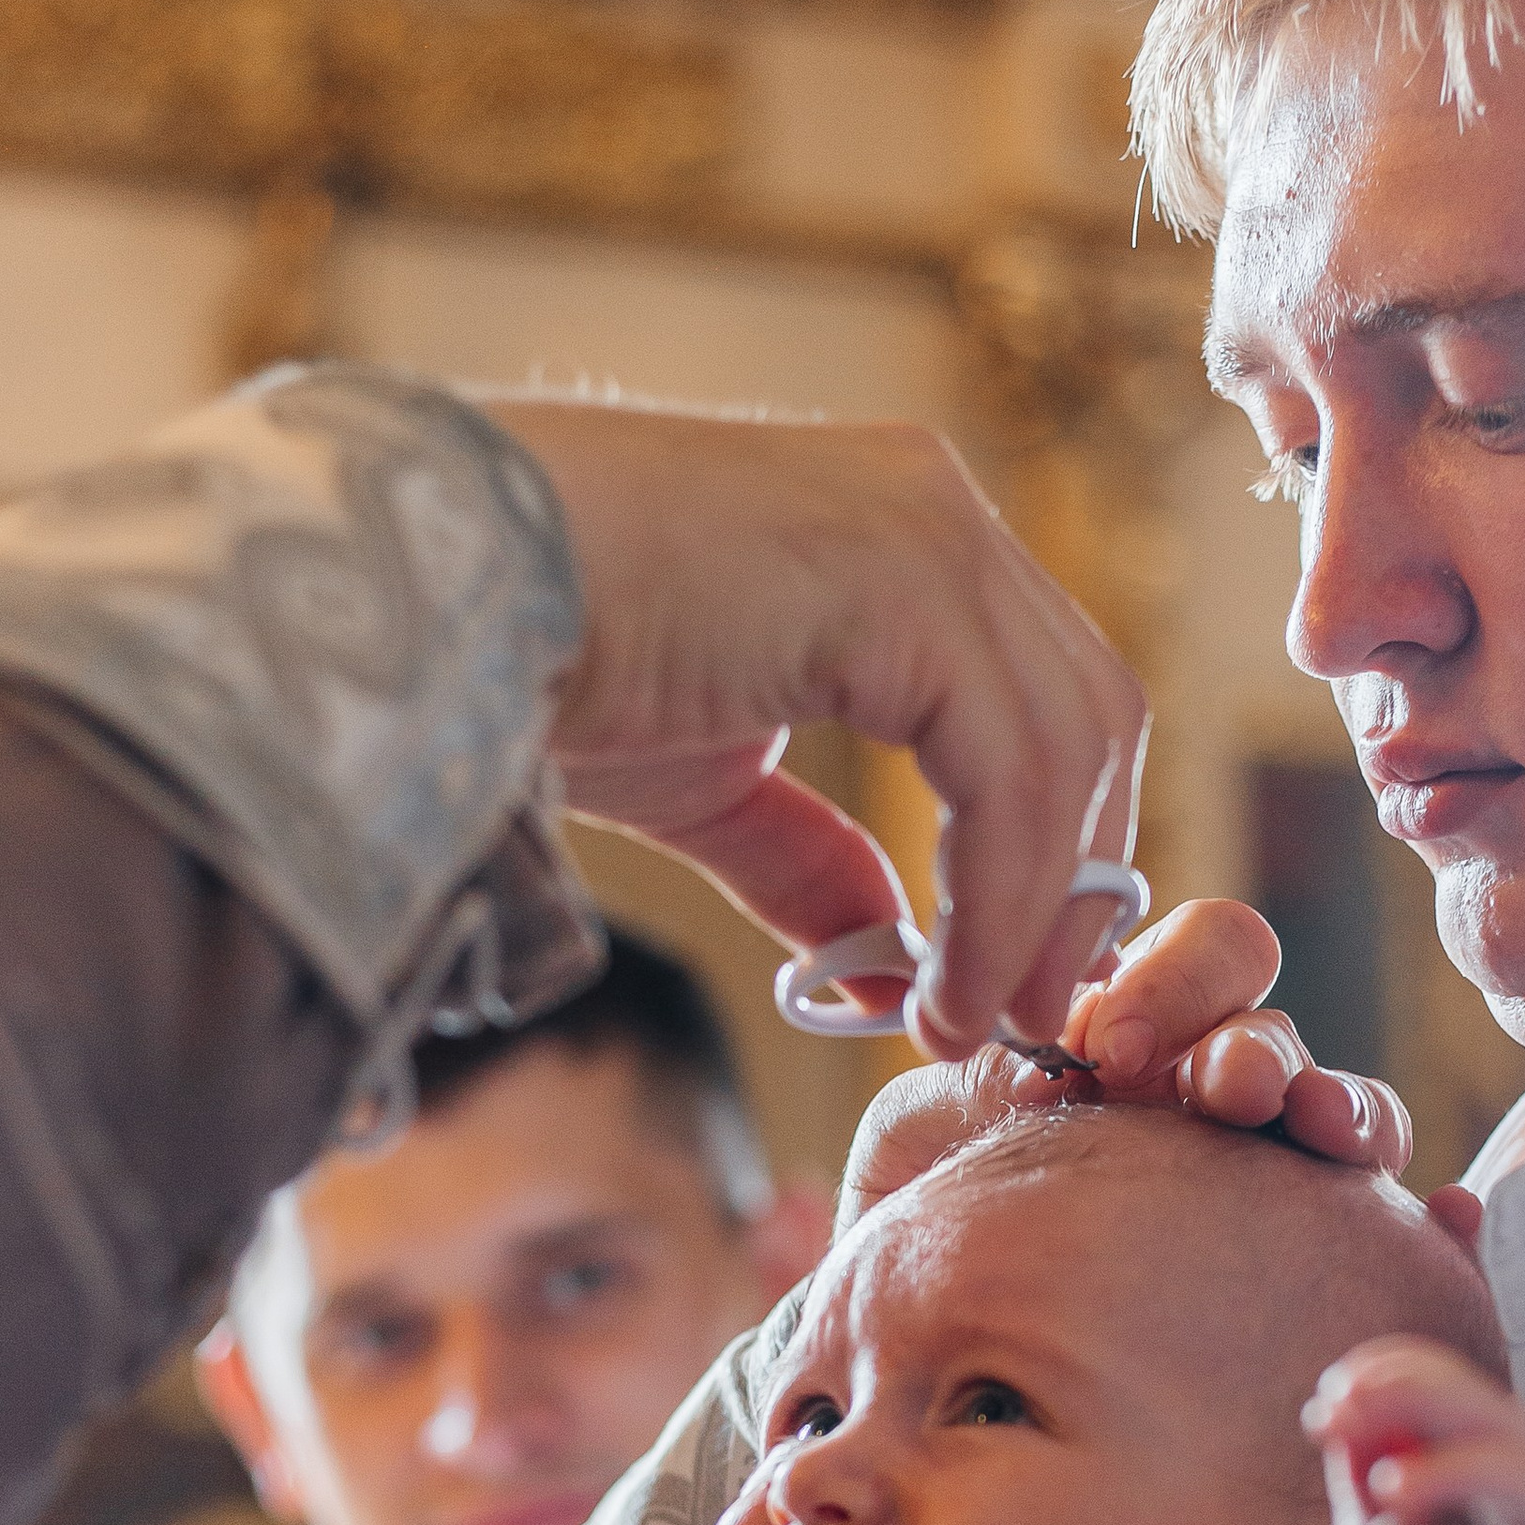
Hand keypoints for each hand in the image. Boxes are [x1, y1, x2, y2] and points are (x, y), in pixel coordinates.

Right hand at [483, 401, 1145, 1054]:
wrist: (435, 593)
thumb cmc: (542, 662)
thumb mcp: (712, 785)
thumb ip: (815, 864)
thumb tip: (890, 968)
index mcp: (901, 530)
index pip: (1046, 692)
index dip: (1058, 843)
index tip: (1018, 973)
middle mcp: (934, 504)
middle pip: (1089, 712)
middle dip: (1075, 879)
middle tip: (1028, 1014)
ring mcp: (928, 529)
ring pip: (1069, 745)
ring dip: (1038, 910)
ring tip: (973, 1020)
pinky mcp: (905, 583)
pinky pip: (1011, 768)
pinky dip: (1002, 895)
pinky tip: (941, 986)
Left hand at [841, 894, 1418, 1220]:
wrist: (935, 1361)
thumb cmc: (928, 1231)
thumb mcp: (914, 1144)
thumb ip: (962, 1083)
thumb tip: (1044, 1065)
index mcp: (1132, 1033)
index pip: (1198, 955)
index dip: (1170, 982)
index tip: (1107, 1050)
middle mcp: (1213, 1090)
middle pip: (1273, 1017)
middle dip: (1254, 1037)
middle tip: (1223, 1087)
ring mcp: (1273, 1171)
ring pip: (1342, 1109)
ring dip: (1338, 1107)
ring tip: (1321, 1137)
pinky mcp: (1319, 1259)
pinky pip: (1395, 1227)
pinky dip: (1426, 1215)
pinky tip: (1440, 1218)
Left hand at [1312, 1338, 1524, 1524]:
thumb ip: (1365, 1472)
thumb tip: (1340, 1400)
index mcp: (1487, 1461)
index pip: (1445, 1382)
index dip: (1384, 1374)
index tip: (1319, 1405)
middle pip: (1469, 1390)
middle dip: (1394, 1382)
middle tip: (1332, 1402)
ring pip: (1497, 1422)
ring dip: (1417, 1409)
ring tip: (1347, 1434)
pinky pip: (1522, 1478)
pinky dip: (1453, 1471)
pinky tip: (1391, 1491)